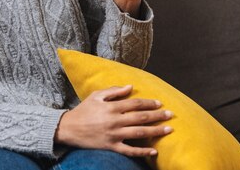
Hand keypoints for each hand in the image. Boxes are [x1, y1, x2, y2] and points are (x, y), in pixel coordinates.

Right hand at [54, 85, 172, 156]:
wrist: (68, 129)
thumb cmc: (83, 110)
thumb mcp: (95, 96)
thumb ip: (113, 91)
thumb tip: (130, 87)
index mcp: (111, 107)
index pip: (134, 103)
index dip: (148, 103)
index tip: (160, 103)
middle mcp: (114, 121)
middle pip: (140, 117)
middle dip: (157, 116)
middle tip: (170, 115)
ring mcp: (113, 135)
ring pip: (139, 133)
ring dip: (155, 131)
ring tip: (168, 130)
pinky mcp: (111, 146)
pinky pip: (129, 151)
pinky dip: (142, 152)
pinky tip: (154, 151)